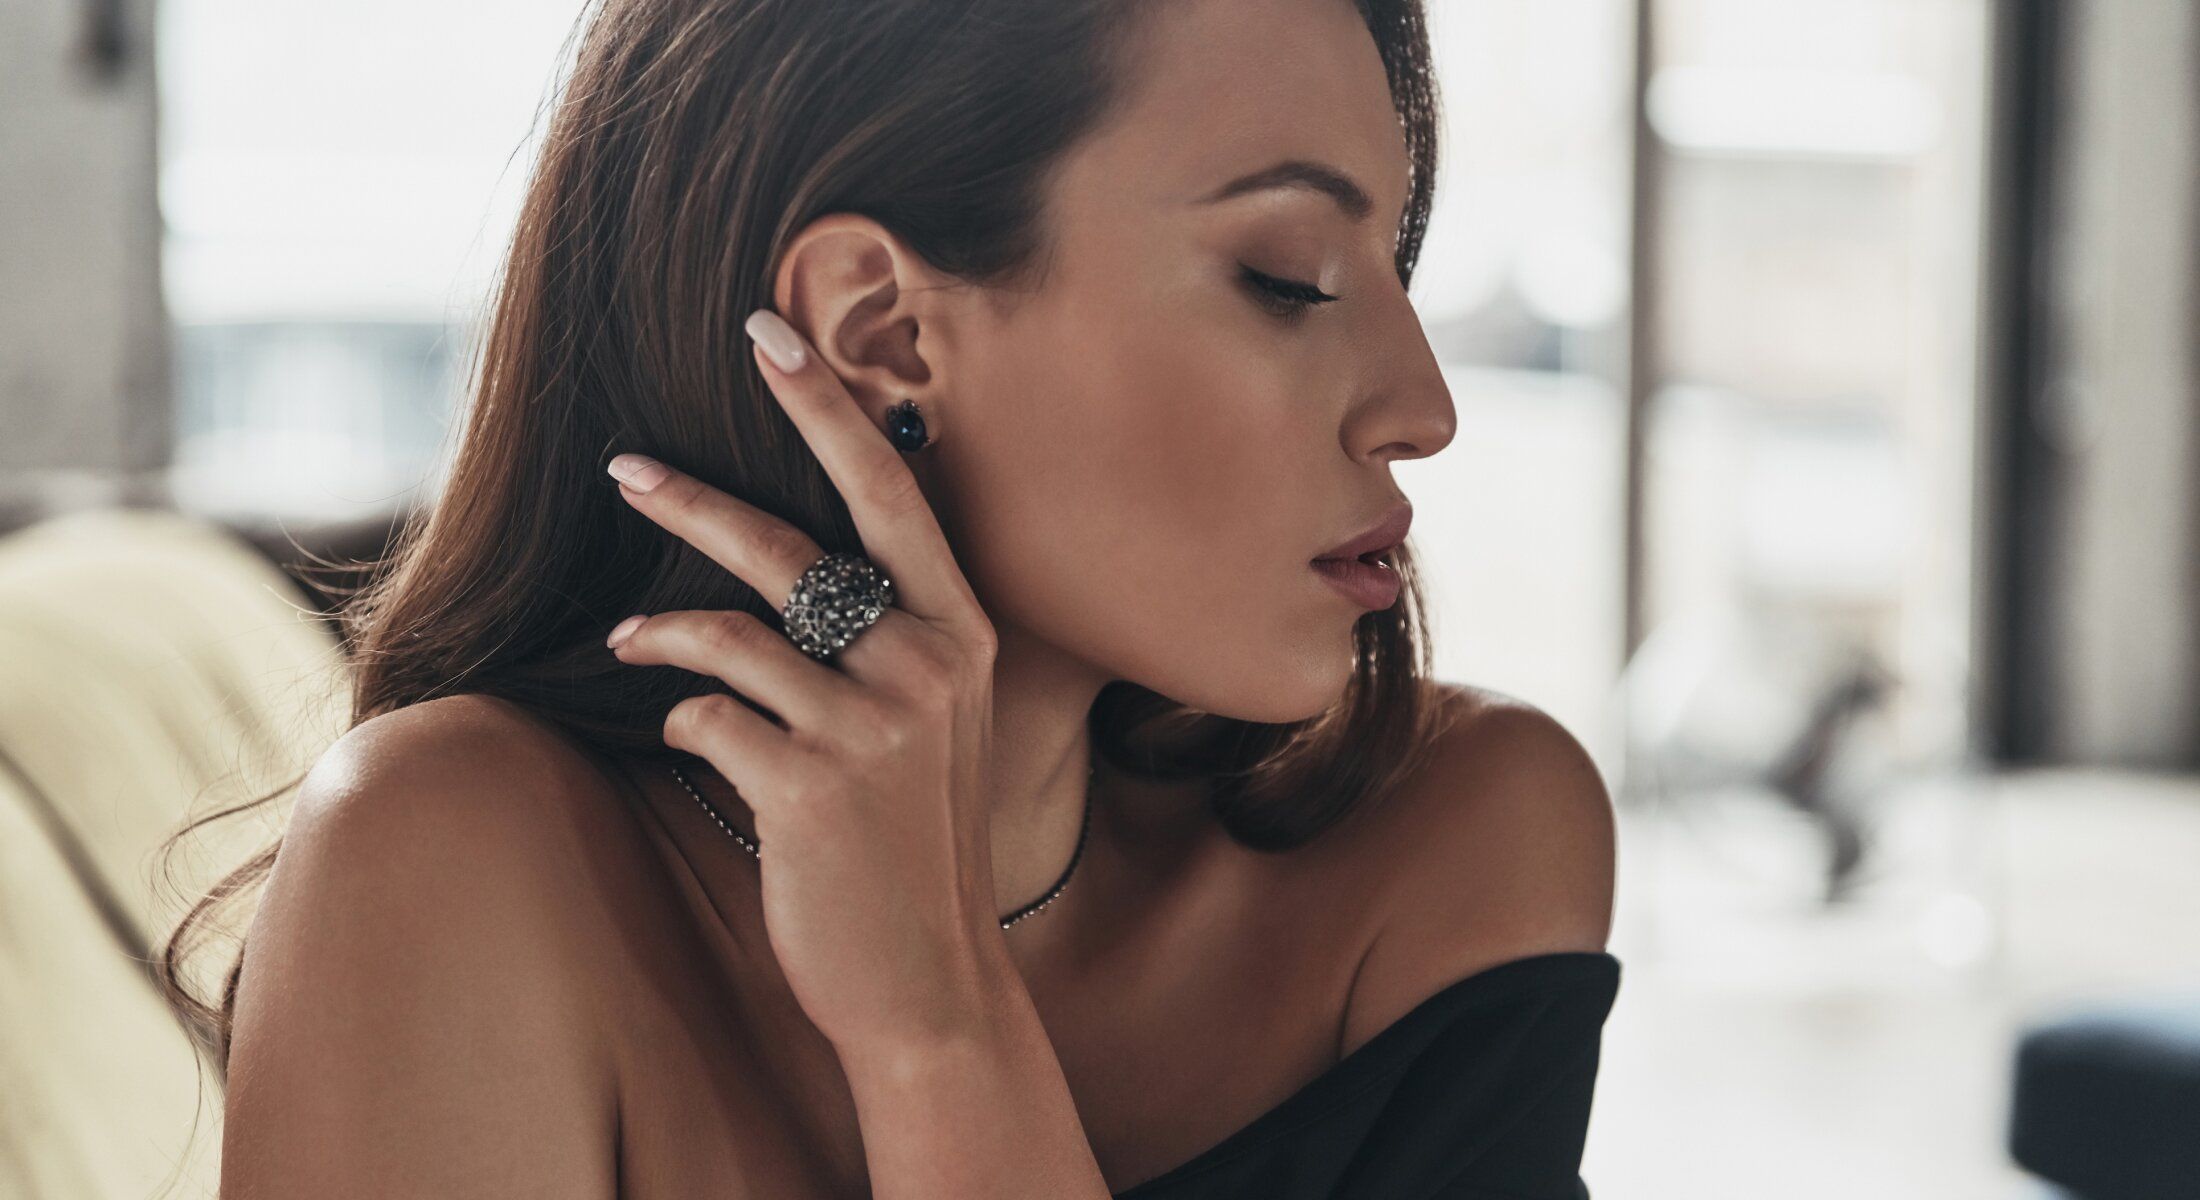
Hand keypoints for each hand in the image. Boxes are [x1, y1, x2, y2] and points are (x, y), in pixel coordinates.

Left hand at [603, 308, 1011, 1058]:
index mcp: (965, 634)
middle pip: (794, 546)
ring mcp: (873, 726)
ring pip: (732, 631)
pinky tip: (692, 736)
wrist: (932, 982)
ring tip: (625, 633)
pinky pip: (710, 716)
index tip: (768, 333)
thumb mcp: (939, 724)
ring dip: (662, 627)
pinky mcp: (811, 786)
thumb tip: (806, 556)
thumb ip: (892, 638)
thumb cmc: (918, 842)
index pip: (892, 493)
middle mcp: (930, 666)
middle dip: (697, 496)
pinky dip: (687, 717)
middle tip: (624, 465)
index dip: (826, 407)